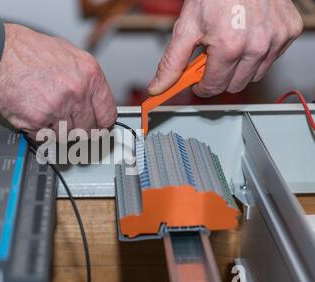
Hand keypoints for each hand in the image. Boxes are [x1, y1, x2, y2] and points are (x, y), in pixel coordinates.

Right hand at [0, 24, 116, 139]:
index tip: (96, 128)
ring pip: (67, 136)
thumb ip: (85, 81)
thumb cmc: (27, 52)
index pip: (108, 115)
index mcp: (90, 74)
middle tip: (65, 122)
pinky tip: (33, 113)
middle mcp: (77, 92)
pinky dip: (38, 131)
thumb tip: (94, 102)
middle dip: (77, 130)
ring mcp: (58, 108)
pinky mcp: (38, 121)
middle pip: (88, 131)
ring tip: (45, 111)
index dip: (101, 125)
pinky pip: (45, 138)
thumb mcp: (68, 56)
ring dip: (56, 130)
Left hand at [148, 0, 302, 96]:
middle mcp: (257, 46)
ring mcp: (276, 39)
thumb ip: (172, 63)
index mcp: (229, 47)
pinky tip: (247, 37)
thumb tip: (159, 86)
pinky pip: (272, 58)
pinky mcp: (289, 32)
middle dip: (220, 77)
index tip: (197, 83)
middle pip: (234, 86)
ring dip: (240, 68)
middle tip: (212, 58)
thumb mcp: (186, 28)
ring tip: (229, 44)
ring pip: (255, 75)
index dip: (201, 87)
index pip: (214, 87)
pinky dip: (259, 54)